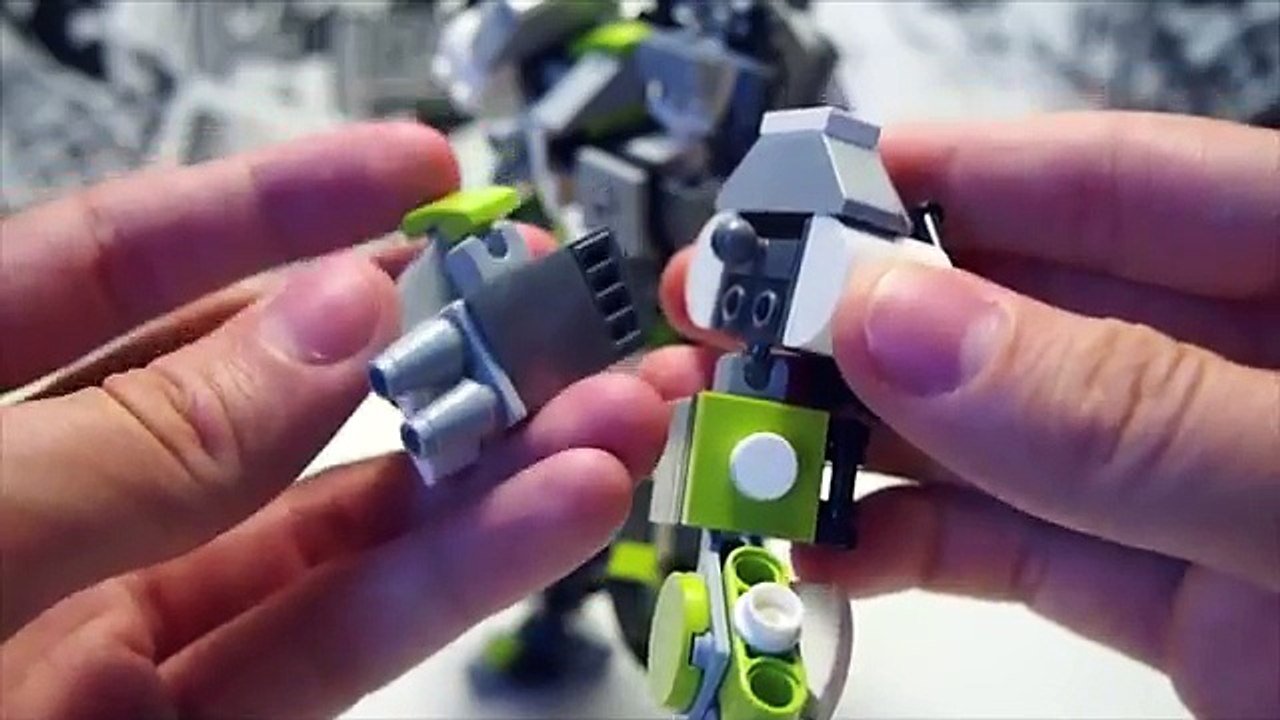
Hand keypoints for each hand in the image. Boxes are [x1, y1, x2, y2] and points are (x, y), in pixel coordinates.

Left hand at [0, 123, 667, 717]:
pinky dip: (450, 578)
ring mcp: (108, 644)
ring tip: (608, 413)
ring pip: (326, 534)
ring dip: (483, 470)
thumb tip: (329, 318)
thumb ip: (132, 441)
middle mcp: (35, 518)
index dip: (275, 204)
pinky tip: (547, 513)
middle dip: (419, 344)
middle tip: (549, 304)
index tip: (416, 172)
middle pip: (259, 400)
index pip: (118, 267)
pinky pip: (332, 647)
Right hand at [643, 112, 1278, 717]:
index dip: (944, 172)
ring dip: (859, 437)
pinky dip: (913, 546)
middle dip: (865, 313)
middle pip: (1019, 306)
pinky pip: (1018, 549)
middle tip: (734, 316)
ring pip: (993, 435)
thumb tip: (905, 322)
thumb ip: (1119, 409)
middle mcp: (1247, 371)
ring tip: (745, 432)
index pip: (1110, 182)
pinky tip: (827, 537)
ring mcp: (1200, 485)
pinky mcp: (1176, 596)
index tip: (803, 187)